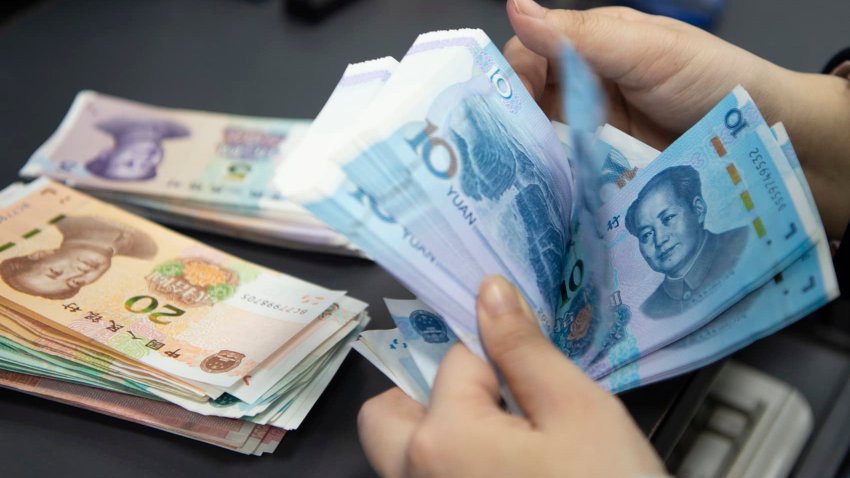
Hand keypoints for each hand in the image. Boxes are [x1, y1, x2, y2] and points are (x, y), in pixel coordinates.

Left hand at [357, 276, 665, 477]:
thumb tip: (490, 290)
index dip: (495, 355)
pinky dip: (447, 465)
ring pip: (397, 453)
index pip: (453, 360)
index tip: (530, 373)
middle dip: (427, 392)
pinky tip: (502, 471)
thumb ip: (523, 349)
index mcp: (440, 438)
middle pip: (386, 413)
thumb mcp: (577, 411)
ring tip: (498, 437)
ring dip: (432, 431)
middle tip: (487, 400)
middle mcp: (411, 477)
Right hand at [505, 0, 849, 238]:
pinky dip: (551, 181)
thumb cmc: (711, 79)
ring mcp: (590, 134)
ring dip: (527, 156)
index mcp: (588, 48)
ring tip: (512, 178)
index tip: (511, 108)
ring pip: (539, 142)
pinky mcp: (600, 171)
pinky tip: (540, 193)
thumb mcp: (645, 49)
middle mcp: (582, 89)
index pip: (527, 56)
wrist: (758, 139)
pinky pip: (564, 174)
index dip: (512, 78)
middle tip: (502, 150)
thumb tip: (514, 6)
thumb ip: (580, 36)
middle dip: (510, 122)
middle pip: (525, 103)